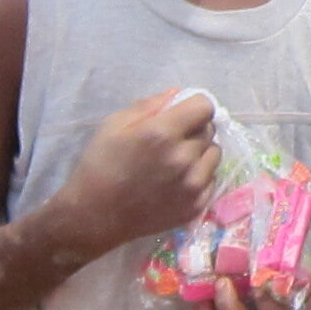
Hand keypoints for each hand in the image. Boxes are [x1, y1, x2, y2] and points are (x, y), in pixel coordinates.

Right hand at [52, 90, 220, 247]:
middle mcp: (183, 157)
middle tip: (173, 139)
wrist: (96, 215)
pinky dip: (200, 176)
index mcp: (162, 133)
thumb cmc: (100, 164)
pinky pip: (212, 179)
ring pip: (214, 154)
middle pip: (209, 129)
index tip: (182, 114)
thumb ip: (149, 105)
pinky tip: (178, 180)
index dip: (193, 106)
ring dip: (200, 152)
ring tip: (177, 160)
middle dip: (194, 128)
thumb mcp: (114, 124)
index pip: (204, 106)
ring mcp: (192, 185)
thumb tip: (178, 93)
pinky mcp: (196, 205)